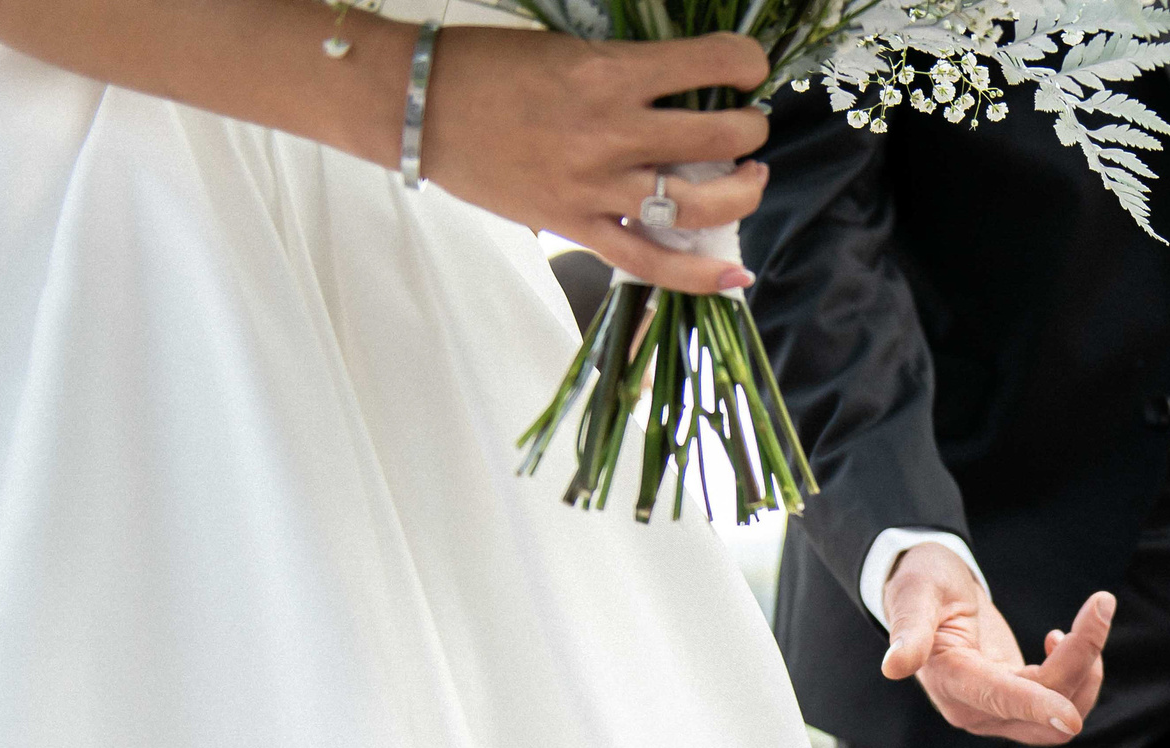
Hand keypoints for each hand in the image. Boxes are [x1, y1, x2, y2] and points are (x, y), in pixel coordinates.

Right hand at [421, 30, 769, 295]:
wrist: (418, 106)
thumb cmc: (489, 66)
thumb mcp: (568, 48)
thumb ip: (626, 71)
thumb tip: (682, 85)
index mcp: (611, 72)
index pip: (712, 63)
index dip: (747, 62)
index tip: (748, 67)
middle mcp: (614, 130)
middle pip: (721, 136)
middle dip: (751, 128)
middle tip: (746, 125)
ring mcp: (597, 185)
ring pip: (701, 203)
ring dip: (743, 191)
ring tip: (750, 178)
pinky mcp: (577, 226)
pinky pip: (650, 261)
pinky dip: (698, 274)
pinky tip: (735, 278)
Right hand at [881, 544, 1115, 744]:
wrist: (928, 595)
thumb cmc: (921, 585)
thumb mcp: (914, 594)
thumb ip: (908, 628)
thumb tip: (893, 667)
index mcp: (949, 680)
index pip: (999, 698)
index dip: (1035, 707)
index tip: (1071, 719)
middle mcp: (973, 709)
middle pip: (1045, 702)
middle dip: (1082, 657)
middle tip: (1100, 602)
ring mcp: (997, 713)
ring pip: (1062, 711)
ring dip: (1088, 666)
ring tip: (1087, 616)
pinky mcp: (1016, 706)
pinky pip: (1064, 705)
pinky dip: (1082, 673)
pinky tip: (1060, 637)